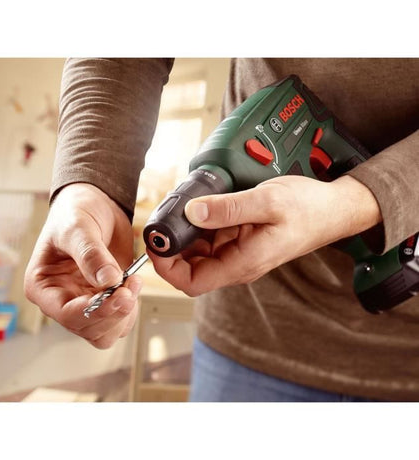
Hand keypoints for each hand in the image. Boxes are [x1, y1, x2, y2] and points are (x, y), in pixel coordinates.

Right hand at [24, 183, 141, 348]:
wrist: (95, 207)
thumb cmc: (75, 214)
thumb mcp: (78, 228)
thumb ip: (91, 254)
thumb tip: (109, 280)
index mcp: (43, 287)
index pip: (66, 314)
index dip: (93, 311)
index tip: (117, 296)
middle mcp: (63, 300)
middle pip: (88, 328)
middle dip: (113, 312)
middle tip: (130, 287)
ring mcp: (85, 302)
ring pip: (105, 331)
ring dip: (124, 313)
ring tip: (134, 283)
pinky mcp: (106, 299)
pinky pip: (120, 320)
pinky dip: (131, 308)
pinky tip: (134, 285)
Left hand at [148, 175, 380, 296]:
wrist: (333, 209)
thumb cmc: (308, 209)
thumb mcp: (267, 202)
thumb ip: (228, 209)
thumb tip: (192, 213)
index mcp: (244, 262)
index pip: (193, 282)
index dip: (167, 268)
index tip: (154, 244)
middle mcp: (238, 263)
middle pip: (191, 268)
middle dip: (171, 248)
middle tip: (160, 220)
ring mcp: (239, 252)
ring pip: (199, 252)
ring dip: (184, 235)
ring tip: (176, 210)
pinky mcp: (242, 239)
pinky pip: (212, 238)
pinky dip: (199, 225)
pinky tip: (197, 208)